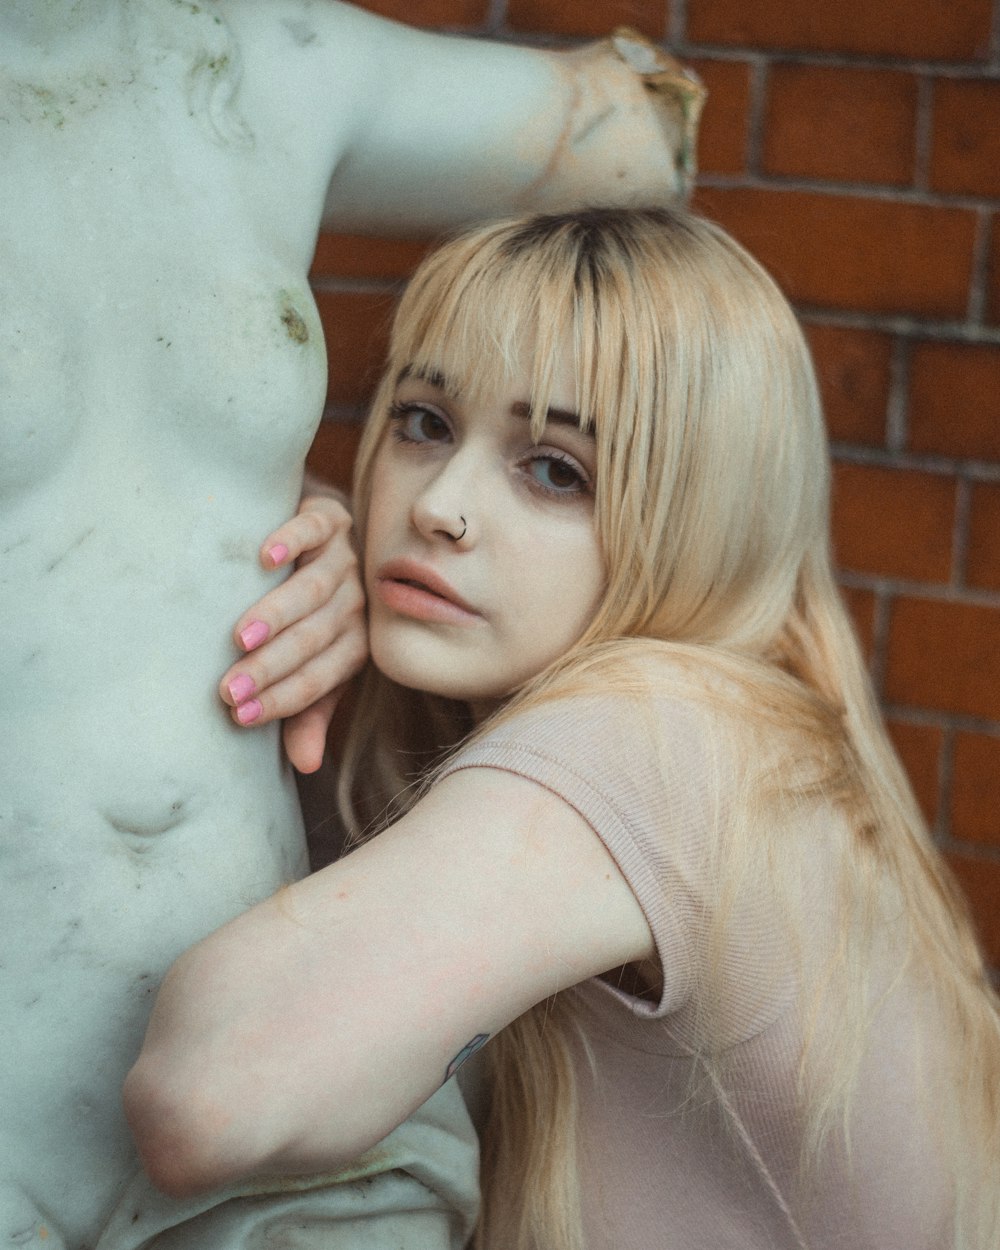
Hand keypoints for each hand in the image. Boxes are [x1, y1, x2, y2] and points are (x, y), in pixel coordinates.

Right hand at [220, 493, 366, 773]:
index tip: (239, 717)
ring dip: (277, 615)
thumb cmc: (312, 611)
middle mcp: (356, 603)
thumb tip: (306, 767)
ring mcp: (345, 559)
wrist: (326, 534)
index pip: (319, 678)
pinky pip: (312, 530)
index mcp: (355, 644)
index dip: (282, 700)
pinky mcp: (330, 518)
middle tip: (229, 690)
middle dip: (270, 668)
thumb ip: (311, 708)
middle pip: (314, 640)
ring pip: (312, 590)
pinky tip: (264, 559)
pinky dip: (290, 542)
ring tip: (240, 637)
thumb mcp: (316, 660)